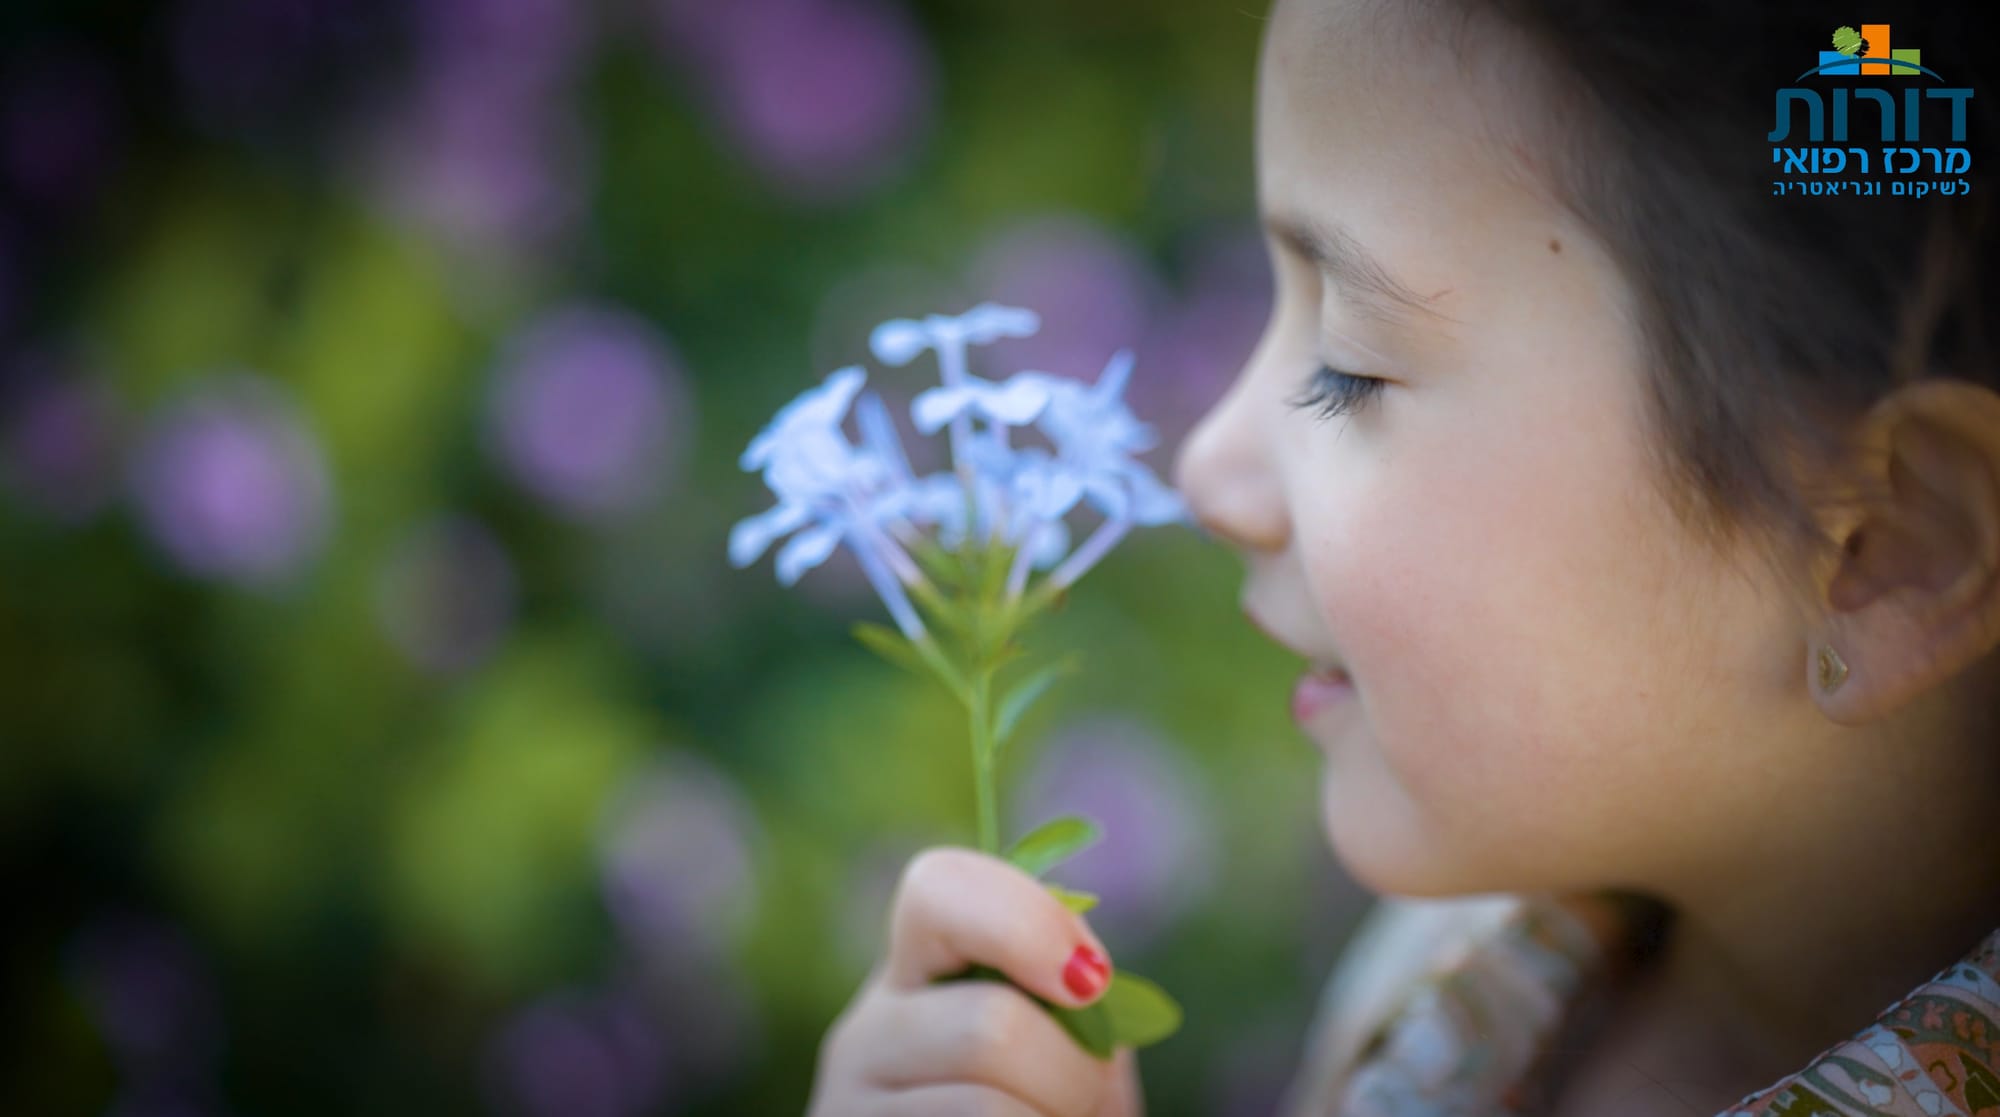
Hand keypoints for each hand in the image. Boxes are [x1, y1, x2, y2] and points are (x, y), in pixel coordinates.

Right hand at [806, 846, 1144, 1115]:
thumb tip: (1084, 980)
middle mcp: (862, 1038)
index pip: (939, 889)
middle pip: (990, 1026)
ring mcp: (843, 1113)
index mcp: (919, 976)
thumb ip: (1078, 1007)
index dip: (1027, 922)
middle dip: (1076, 1080)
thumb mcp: (1072, 1061)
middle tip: (1077, 1112)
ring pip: (988, 1112)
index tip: (1090, 980)